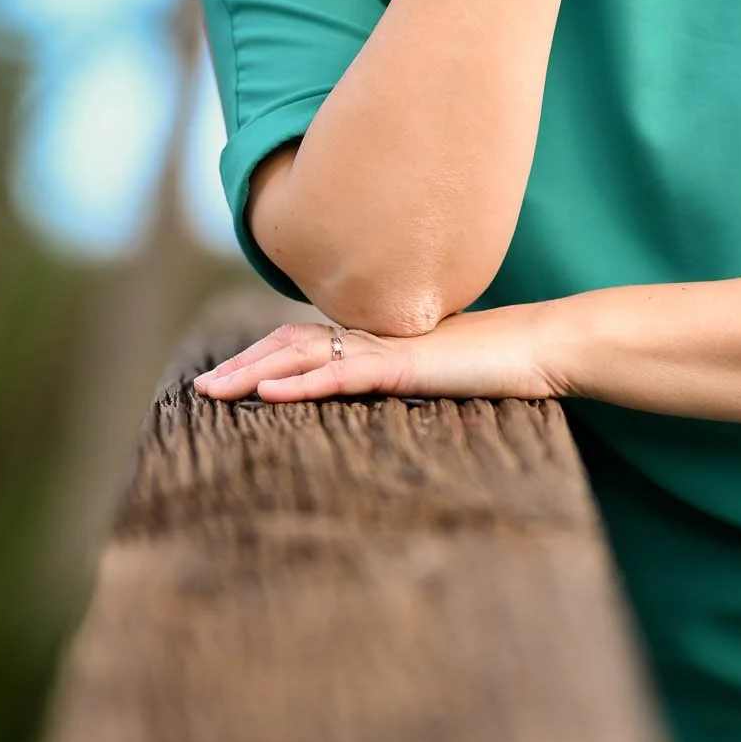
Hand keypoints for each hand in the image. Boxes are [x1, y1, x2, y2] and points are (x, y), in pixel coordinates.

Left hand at [191, 301, 562, 404]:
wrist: (541, 348)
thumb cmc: (498, 368)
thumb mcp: (437, 381)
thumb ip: (401, 385)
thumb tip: (376, 405)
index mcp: (376, 340)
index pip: (303, 343)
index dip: (261, 357)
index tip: (225, 380)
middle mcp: (373, 336)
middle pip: (290, 343)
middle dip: (241, 365)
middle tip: (199, 389)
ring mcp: (387, 347)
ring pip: (304, 355)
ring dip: (253, 373)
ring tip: (213, 392)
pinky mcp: (405, 365)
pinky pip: (344, 375)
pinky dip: (302, 384)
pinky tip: (269, 396)